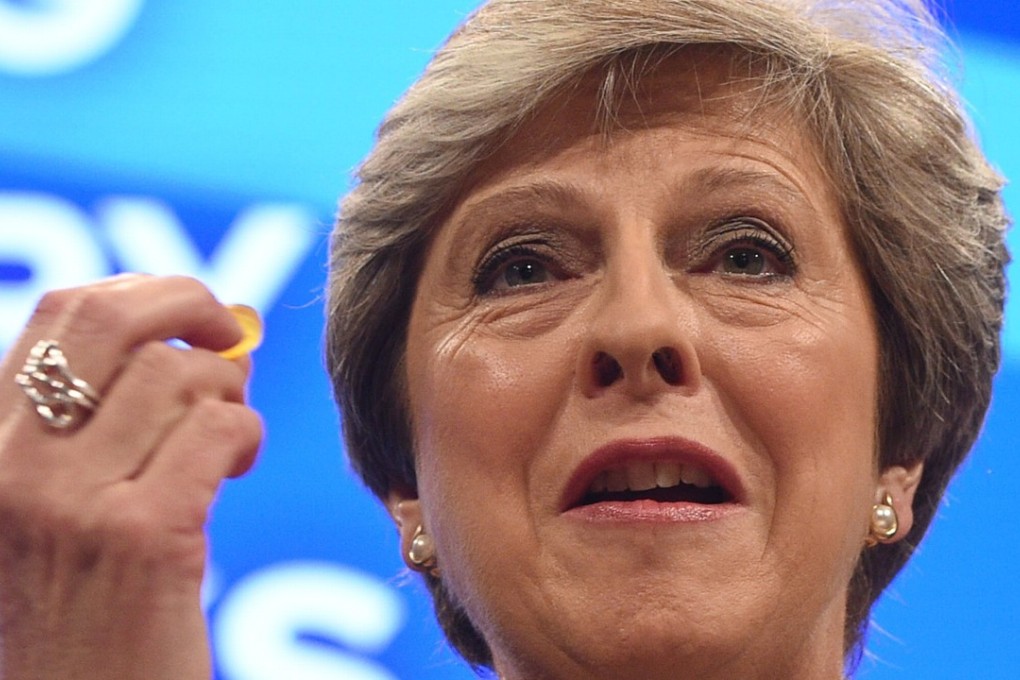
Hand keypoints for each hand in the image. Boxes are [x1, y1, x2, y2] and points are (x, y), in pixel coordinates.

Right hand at [0, 275, 263, 678]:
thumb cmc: (85, 615)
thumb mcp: (64, 509)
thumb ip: (115, 423)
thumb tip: (217, 337)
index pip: (61, 314)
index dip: (143, 293)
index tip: (190, 316)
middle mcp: (9, 467)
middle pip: (112, 318)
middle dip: (190, 304)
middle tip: (229, 335)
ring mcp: (68, 501)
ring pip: (176, 373)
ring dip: (226, 393)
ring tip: (227, 439)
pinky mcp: (139, 537)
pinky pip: (216, 429)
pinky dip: (244, 435)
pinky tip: (237, 466)